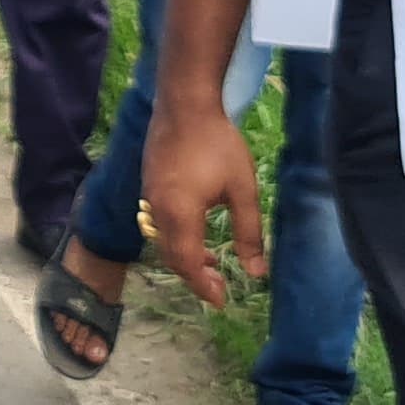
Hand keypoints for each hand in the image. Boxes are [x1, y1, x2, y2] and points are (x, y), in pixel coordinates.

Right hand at [142, 86, 267, 307]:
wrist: (185, 103)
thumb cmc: (218, 144)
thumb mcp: (242, 189)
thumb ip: (249, 233)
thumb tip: (256, 273)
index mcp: (180, 215)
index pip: (187, 264)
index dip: (203, 286)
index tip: (221, 302)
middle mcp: (158, 210)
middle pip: (172, 256)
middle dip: (195, 276)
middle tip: (219, 286)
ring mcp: (149, 196)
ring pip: (163, 240)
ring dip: (186, 257)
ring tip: (211, 264)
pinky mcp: (148, 183)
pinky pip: (159, 223)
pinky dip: (177, 238)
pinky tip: (195, 231)